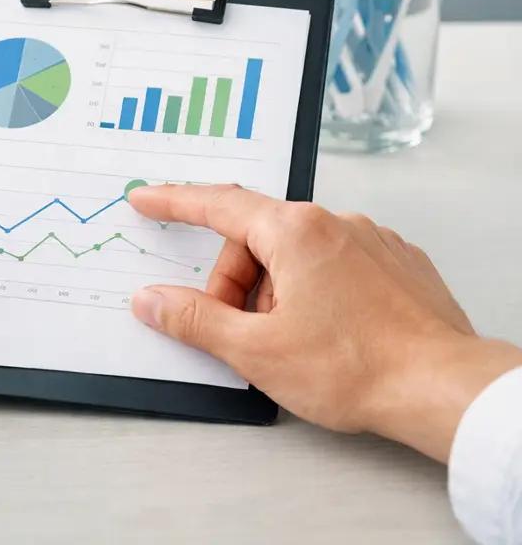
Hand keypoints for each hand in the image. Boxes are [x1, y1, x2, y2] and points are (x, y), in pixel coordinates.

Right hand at [127, 184, 521, 460]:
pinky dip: (318, 294)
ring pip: (298, 257)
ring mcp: (372, 242)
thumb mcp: (256, 350)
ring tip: (296, 346)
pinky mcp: (399, 266)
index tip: (145, 199)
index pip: (217, 204)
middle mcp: (335, 223)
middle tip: (241, 335)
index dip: (174, 203)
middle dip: (237, 285)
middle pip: (257, 240)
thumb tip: (153, 300)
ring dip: (279, 294)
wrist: (444, 389)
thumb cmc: (359, 368)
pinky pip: (337, 266)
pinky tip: (330, 337)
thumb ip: (194, 320)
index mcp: (295, 231)